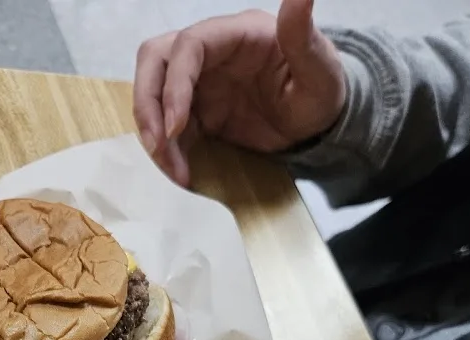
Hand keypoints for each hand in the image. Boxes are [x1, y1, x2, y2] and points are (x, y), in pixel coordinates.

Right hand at [133, 1, 345, 185]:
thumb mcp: (320, 69)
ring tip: (172, 169)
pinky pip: (169, 127)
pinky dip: (168, 151)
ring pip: (154, 93)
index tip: (176, 126)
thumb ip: (303, 36)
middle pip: (156, 61)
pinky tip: (182, 175)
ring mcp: (200, 83)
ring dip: (153, 131)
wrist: (317, 122)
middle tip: (158, 145)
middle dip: (148, 103)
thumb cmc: (321, 92)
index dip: (175, 84)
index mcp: (235, 34)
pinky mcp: (197, 112)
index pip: (188, 46)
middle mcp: (210, 54)